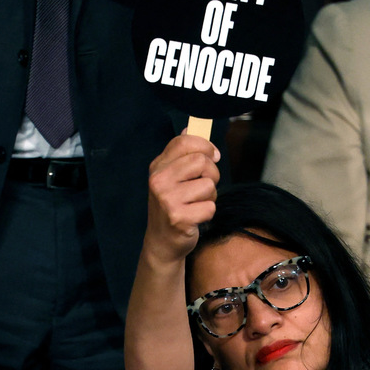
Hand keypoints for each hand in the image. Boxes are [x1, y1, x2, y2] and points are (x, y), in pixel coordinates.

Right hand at [143, 130, 220, 264]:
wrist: (162, 241)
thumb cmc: (172, 206)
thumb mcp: (171, 177)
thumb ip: (181, 154)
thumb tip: (191, 127)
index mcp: (157, 167)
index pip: (184, 142)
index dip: (205, 146)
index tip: (212, 155)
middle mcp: (159, 181)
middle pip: (201, 162)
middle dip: (211, 174)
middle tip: (204, 186)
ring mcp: (167, 200)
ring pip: (208, 185)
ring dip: (210, 196)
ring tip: (197, 203)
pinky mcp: (179, 218)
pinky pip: (210, 207)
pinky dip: (208, 213)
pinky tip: (196, 217)